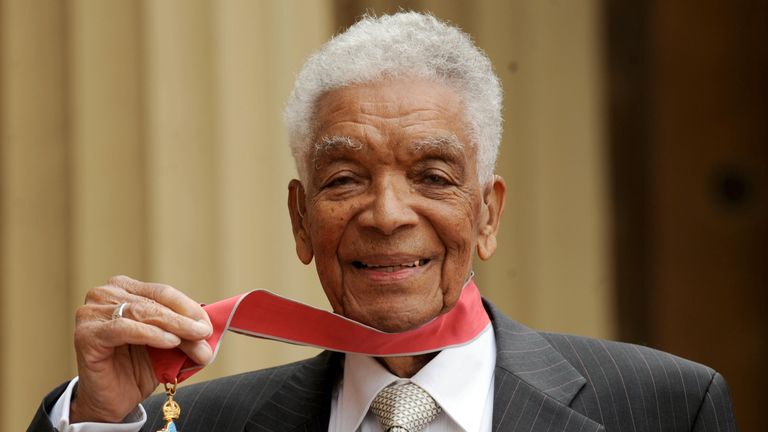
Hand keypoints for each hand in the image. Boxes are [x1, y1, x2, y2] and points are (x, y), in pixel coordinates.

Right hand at [69, 275, 212, 422]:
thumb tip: (209, 329)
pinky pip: (125, 329)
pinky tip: (170, 342)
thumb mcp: (167, 344)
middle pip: (154, 303)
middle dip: (185, 321)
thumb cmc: (137, 367)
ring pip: (142, 313)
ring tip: (195, 340)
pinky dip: (151, 334)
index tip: (209, 324)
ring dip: (174, 327)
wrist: (112, 400)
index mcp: (124, 289)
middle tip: (206, 335)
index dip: (189, 307)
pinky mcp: (86, 334)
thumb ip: (184, 332)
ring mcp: (91, 313)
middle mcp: (105, 294)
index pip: (163, 292)